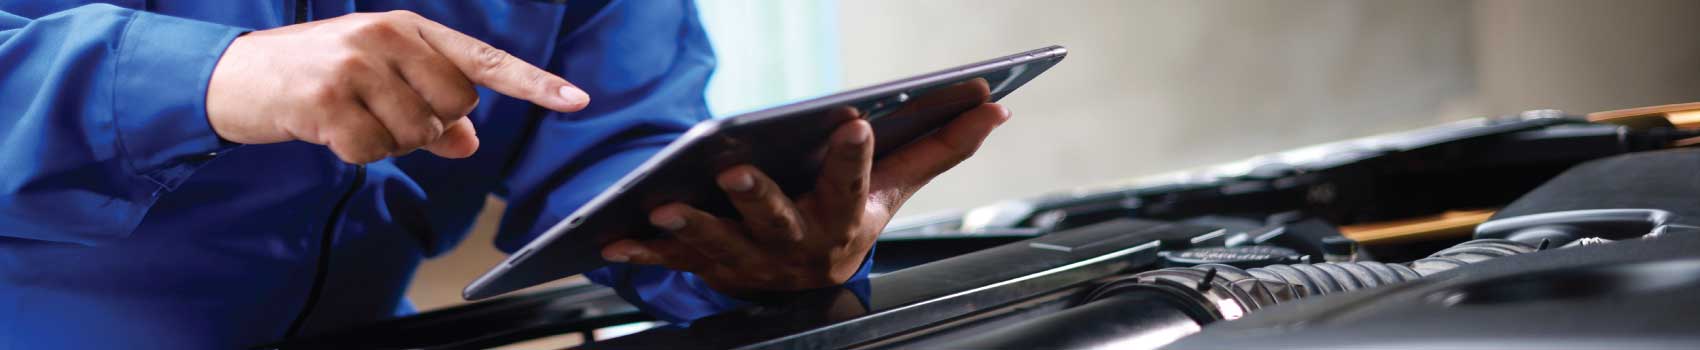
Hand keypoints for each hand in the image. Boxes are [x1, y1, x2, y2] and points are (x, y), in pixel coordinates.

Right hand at [205, 11, 588, 162]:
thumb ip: (430, 112)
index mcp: (408, 29)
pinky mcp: (328, 101)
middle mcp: (387, 39)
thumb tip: (470, 143)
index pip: (483, 60)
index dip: (533, 84)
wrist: (233, 76)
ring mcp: (357, 67)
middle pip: (456, 109)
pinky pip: (375, 152)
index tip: (576, 100)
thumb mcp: (377, 83)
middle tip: (380, 112)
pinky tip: (328, 130)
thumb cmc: (314, 77)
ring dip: (389, 142)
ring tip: (349, 117)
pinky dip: (356, 153)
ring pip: (417, 135)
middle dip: (428, 125)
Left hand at [601, 102, 1010, 296]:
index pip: (853, 186)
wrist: (802, 284)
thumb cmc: (848, 217)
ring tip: (665, 204)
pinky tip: (613, 236)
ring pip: (718, 244)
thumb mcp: (895, 188)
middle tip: (735, 170)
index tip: (854, 122)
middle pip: (776, 221)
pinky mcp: (707, 265)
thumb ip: (941, 148)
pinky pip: (671, 260)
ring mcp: (748, 260)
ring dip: (690, 226)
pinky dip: (642, 250)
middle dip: (756, 198)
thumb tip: (997, 104)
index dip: (853, 159)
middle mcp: (795, 246)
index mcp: (844, 221)